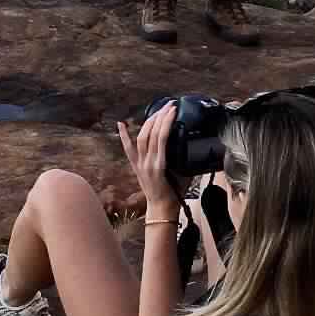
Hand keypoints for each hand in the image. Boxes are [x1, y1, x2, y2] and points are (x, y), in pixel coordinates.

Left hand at [117, 101, 178, 216]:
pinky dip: (124, 135)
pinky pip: (128, 148)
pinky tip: (121, 124)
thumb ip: (186, 159)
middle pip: (151, 134)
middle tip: (169, 106)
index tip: (174, 110)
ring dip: (149, 122)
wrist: (161, 208)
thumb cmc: (175, 194)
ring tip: (158, 111)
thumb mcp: (185, 175)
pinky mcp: (135, 165)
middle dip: (160, 117)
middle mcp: (147, 162)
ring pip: (141, 137)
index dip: (167, 121)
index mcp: (160, 164)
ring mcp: (140, 164)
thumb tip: (193, 143)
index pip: (162, 137)